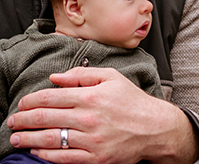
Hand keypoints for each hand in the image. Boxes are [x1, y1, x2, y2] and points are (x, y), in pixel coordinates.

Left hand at [8, 67, 198, 163]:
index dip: (32, 100)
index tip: (22, 103)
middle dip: (24, 119)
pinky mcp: (94, 158)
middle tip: (12, 121)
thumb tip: (56, 77)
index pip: (52, 97)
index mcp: (91, 95)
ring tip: (16, 138)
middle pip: (46, 118)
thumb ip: (83, 74)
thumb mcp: (112, 77)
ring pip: (51, 139)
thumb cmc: (132, 100)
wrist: (153, 127)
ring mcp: (90, 139)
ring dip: (29, 139)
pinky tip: (36, 152)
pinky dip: (46, 156)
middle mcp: (88, 117)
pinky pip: (63, 158)